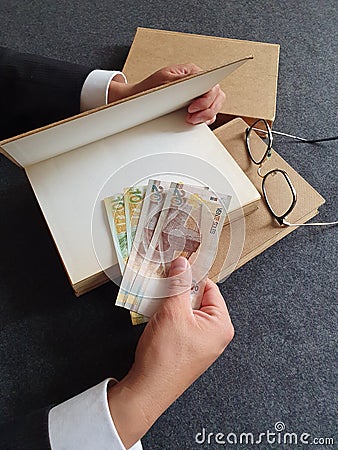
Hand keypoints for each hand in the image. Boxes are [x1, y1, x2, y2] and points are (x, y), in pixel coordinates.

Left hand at [108, 63, 224, 125]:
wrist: (140, 99)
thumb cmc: (150, 88)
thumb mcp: (163, 80)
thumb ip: (181, 80)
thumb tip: (196, 80)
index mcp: (193, 73)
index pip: (211, 83)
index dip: (206, 98)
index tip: (192, 108)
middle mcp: (199, 83)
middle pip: (217, 96)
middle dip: (206, 110)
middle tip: (190, 117)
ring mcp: (199, 96)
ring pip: (215, 106)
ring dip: (205, 116)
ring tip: (190, 120)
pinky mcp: (197, 108)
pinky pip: (209, 114)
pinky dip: (204, 120)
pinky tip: (194, 122)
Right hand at [108, 257, 233, 447]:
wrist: (149, 389)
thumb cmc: (165, 356)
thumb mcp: (173, 312)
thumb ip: (179, 284)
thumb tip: (183, 263)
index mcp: (221, 325)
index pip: (210, 288)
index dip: (191, 277)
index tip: (176, 269)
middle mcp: (215, 334)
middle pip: (197, 299)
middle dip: (178, 292)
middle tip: (163, 287)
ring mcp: (201, 343)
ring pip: (186, 311)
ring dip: (171, 304)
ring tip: (157, 304)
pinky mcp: (187, 349)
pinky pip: (180, 324)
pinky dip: (168, 317)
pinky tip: (156, 318)